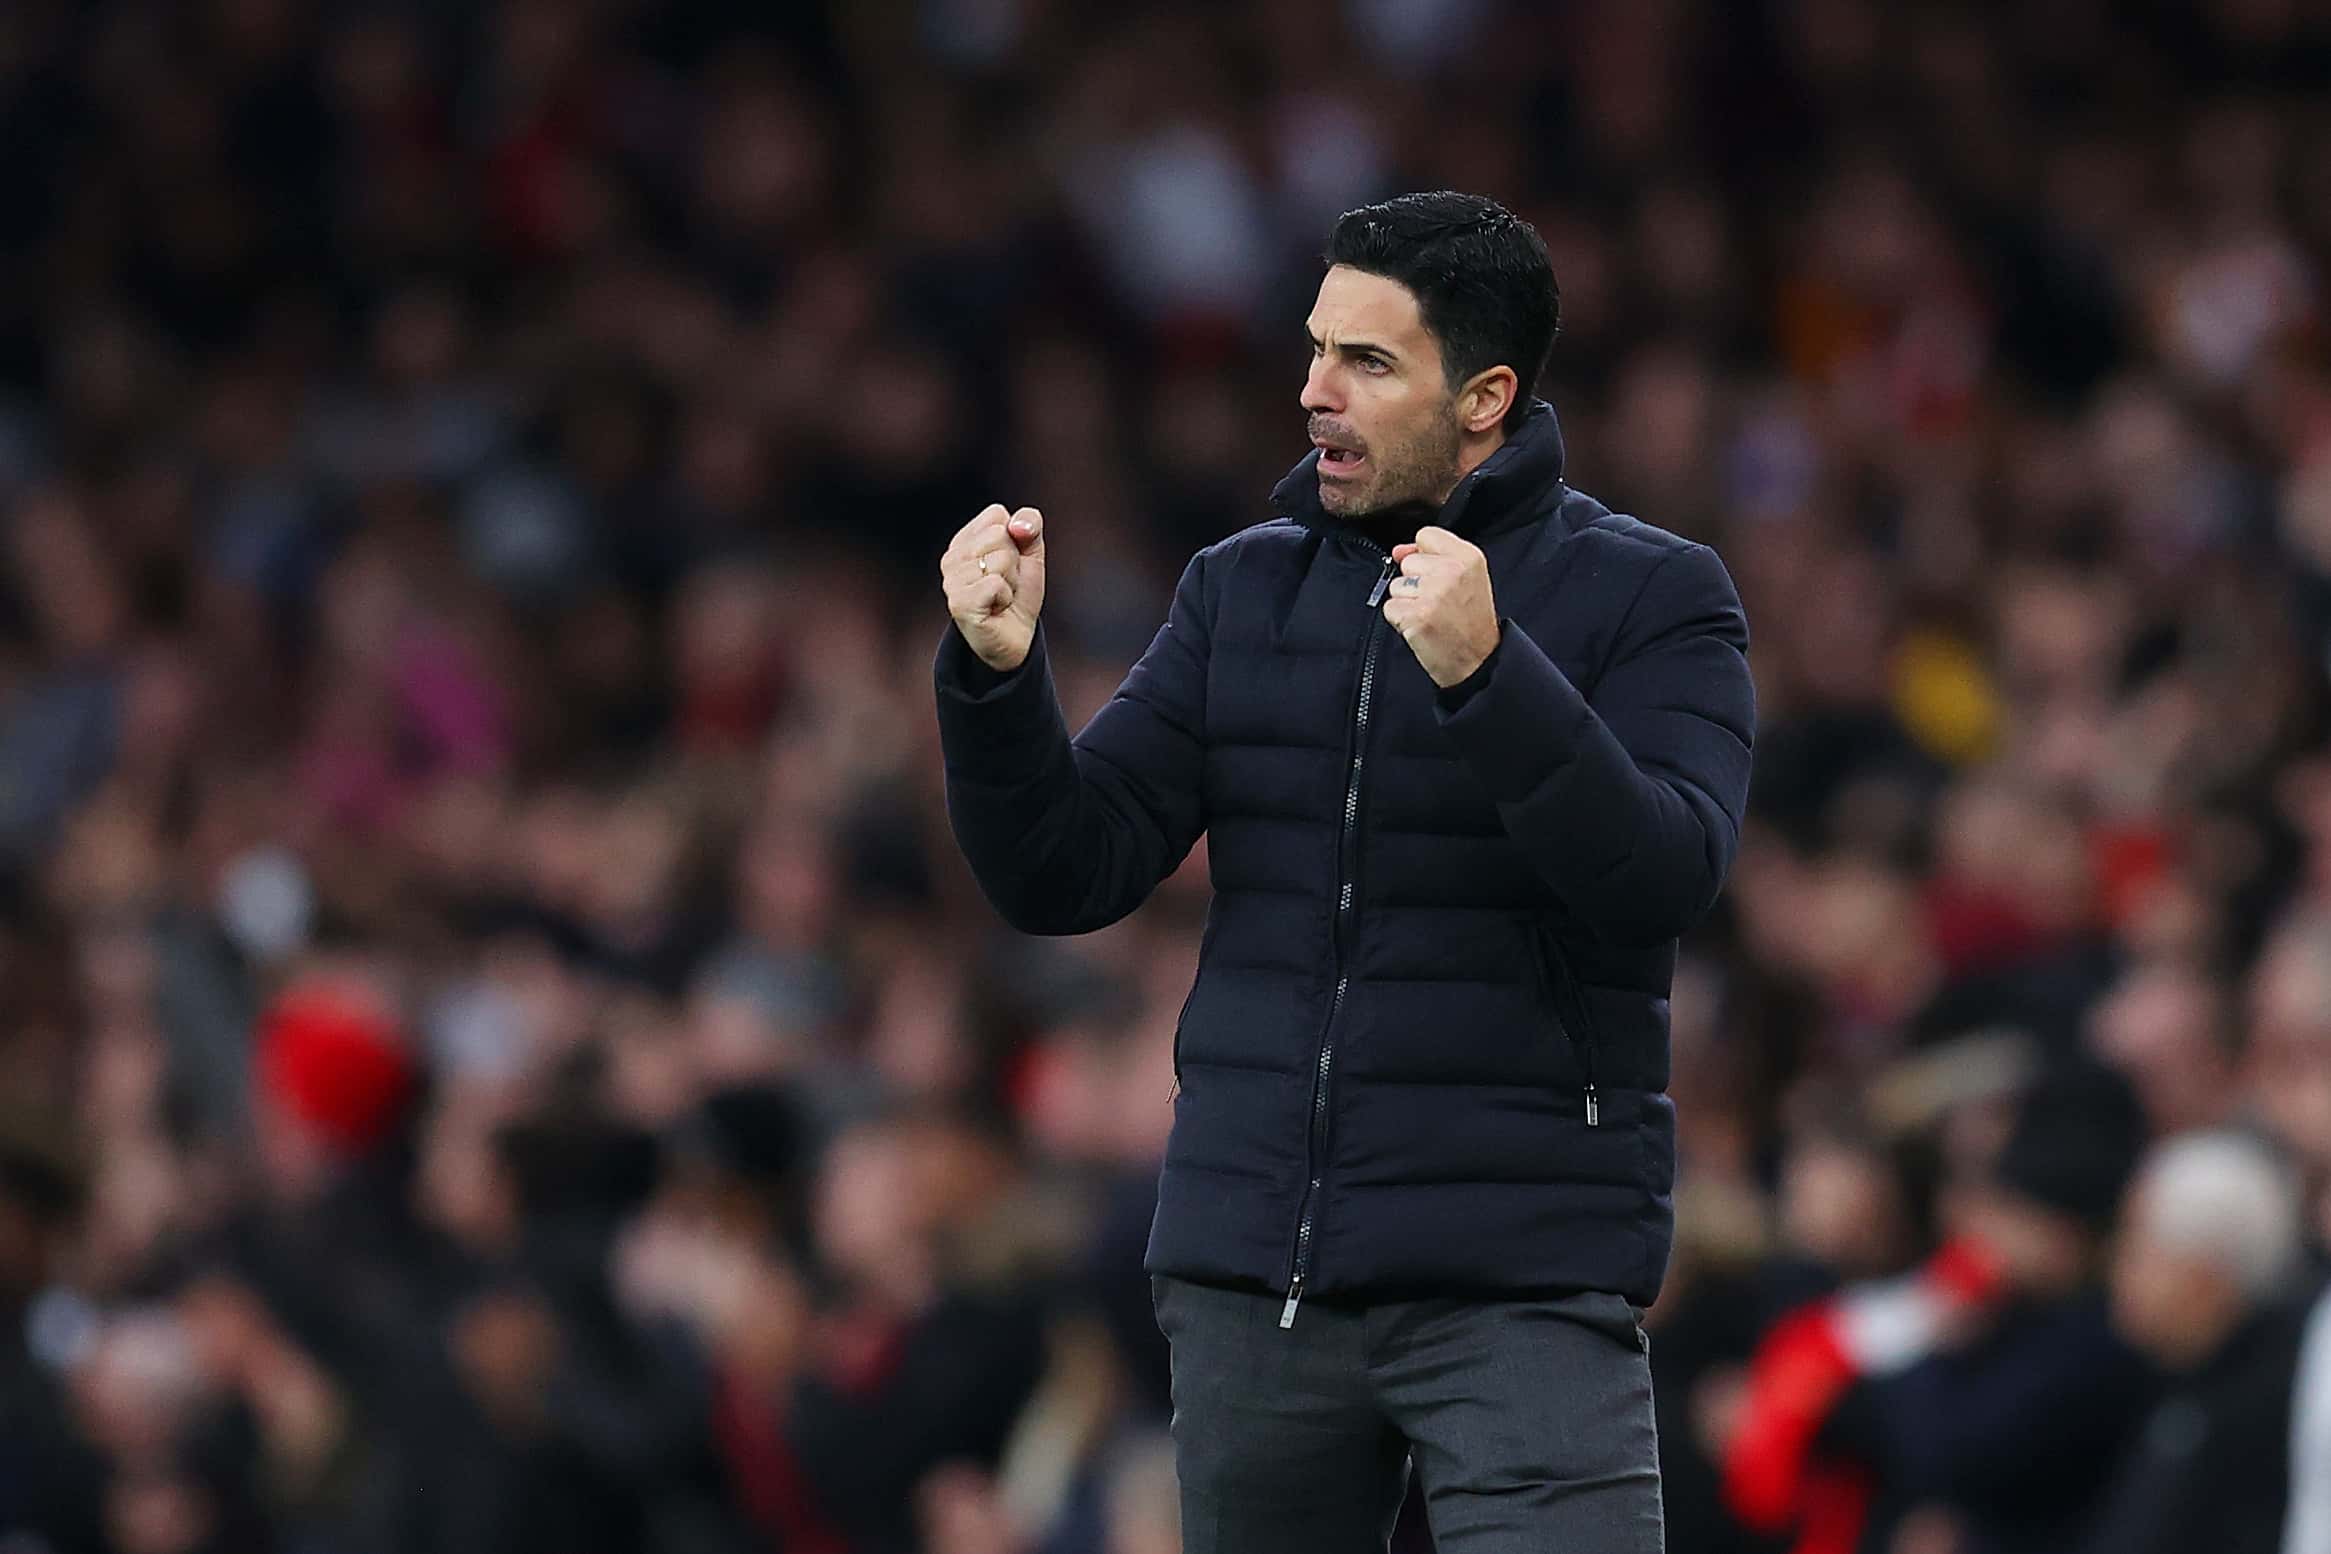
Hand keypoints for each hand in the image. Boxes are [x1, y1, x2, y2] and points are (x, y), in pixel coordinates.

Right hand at [942, 504, 1045, 671]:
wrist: (1016, 639)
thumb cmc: (1018, 596)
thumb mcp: (1031, 554)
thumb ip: (1029, 526)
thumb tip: (1016, 525)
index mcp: (965, 541)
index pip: (996, 515)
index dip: (1015, 539)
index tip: (1010, 563)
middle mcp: (952, 558)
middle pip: (999, 535)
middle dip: (1014, 562)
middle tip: (1006, 584)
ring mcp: (952, 581)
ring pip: (1000, 559)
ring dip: (1011, 582)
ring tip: (1001, 597)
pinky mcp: (959, 602)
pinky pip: (996, 583)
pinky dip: (1006, 597)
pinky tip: (996, 609)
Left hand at [1385, 526, 1500, 686]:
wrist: (1479, 662)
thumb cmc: (1470, 622)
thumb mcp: (1466, 579)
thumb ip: (1433, 557)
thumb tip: (1398, 551)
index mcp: (1468, 556)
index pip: (1426, 535)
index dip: (1424, 556)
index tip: (1437, 576)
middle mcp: (1451, 570)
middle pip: (1407, 562)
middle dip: (1415, 583)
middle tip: (1438, 604)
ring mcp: (1433, 593)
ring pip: (1396, 586)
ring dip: (1407, 603)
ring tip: (1431, 616)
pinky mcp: (1415, 615)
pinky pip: (1390, 608)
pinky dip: (1401, 621)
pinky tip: (1422, 628)